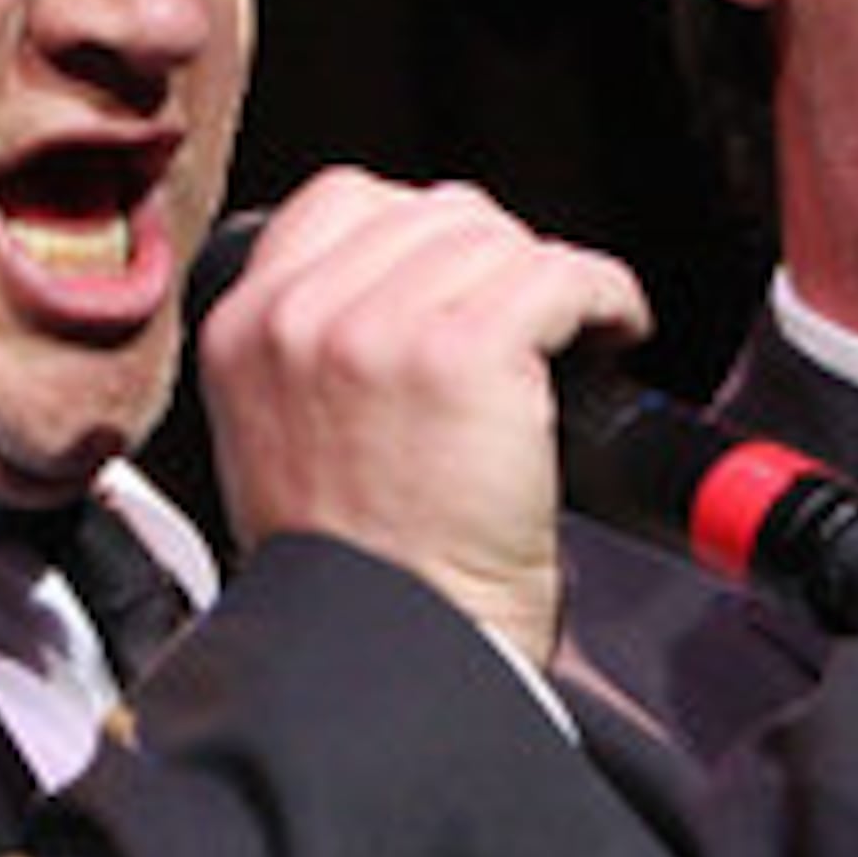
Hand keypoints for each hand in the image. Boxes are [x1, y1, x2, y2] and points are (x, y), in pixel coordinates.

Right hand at [195, 169, 650, 670]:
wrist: (391, 655)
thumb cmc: (360, 577)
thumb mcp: (280, 441)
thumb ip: (318, 350)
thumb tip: (413, 289)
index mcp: (245, 329)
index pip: (344, 202)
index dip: (424, 232)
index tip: (467, 279)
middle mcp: (301, 316)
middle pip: (435, 213)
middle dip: (497, 260)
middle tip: (531, 321)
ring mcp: (379, 329)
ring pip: (503, 241)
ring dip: (552, 282)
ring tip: (574, 333)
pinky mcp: (463, 354)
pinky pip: (562, 275)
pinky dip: (606, 298)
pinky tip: (612, 334)